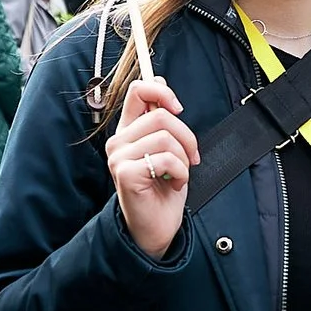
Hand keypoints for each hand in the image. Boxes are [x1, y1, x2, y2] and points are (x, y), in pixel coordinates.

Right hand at [104, 76, 198, 260]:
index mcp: (127, 130)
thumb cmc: (163, 190)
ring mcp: (119, 157)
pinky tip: (174, 184)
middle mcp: (118, 141)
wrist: (156, 227)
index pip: (137, 91)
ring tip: (179, 174)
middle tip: (191, 157)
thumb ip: (161, 121)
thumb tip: (160, 83)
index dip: (162, 91)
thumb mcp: (167, 148)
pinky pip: (166, 159)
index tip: (178, 107)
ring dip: (183, 159)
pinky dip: (180, 173)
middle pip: (161, 115)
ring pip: (166, 137)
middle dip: (186, 136)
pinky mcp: (125, 173)